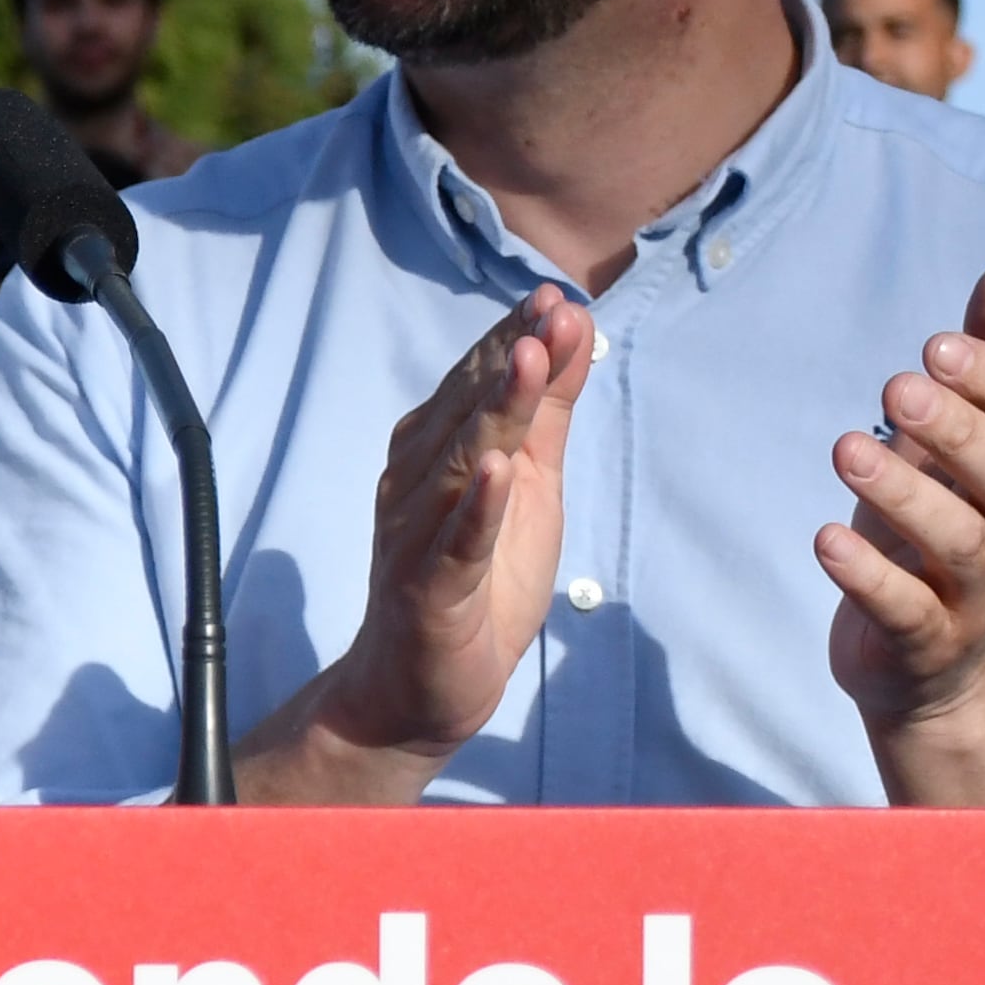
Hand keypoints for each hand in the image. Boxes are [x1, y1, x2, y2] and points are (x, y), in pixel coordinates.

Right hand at [237, 286, 591, 799]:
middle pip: (465, 412)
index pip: (475, 384)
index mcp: (437, 452)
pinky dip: (476, 507)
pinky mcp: (428, 590)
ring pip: (458, 465)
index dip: (512, 339)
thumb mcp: (529, 487)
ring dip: (493, 413)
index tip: (555, 297)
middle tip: (550, 313)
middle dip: (508, 360)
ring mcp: (416, 536)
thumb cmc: (476, 581)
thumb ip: (543, 413)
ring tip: (527, 363)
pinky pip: (454, 544)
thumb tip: (570, 332)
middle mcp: (415, 483)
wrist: (420, 687)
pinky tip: (498, 471)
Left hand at [819, 265, 984, 737]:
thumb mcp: (968, 440)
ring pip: (959, 544)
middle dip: (960, 431)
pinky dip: (868, 576)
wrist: (936, 663)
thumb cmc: (950, 521)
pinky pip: (907, 611)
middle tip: (895, 386)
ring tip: (846, 448)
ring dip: (905, 494)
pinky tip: (824, 538)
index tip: (937, 342)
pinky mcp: (925, 642)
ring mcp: (976, 595)